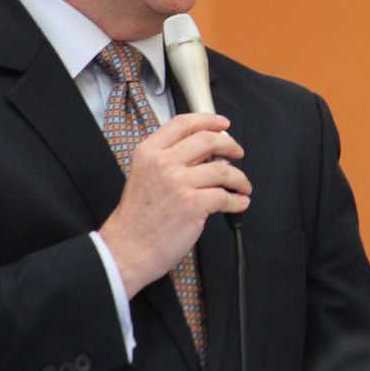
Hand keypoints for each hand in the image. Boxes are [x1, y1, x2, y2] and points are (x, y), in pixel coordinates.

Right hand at [98, 113, 250, 296]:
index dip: (208, 120)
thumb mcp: (142, 176)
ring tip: (242, 186)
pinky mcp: (193, 205)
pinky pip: (225, 196)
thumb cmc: (135, 219)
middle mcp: (163, 163)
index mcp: (149, 152)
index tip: (222, 124)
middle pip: (208, 140)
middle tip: (237, 153)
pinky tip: (239, 203)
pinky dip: (238, 201)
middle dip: (230, 145)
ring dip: (239, 178)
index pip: (183, 123)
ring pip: (223, 170)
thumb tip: (201, 153)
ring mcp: (179, 183)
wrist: (127, 249)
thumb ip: (166, 160)